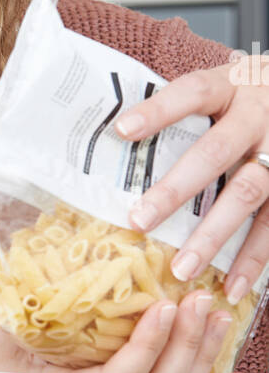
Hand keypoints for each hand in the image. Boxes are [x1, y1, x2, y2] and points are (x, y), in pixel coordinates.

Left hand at [114, 59, 268, 305]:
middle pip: (216, 152)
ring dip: (213, 235)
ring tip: (182, 269)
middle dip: (176, 189)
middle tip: (140, 220)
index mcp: (232, 86)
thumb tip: (118, 138)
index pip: (193, 92)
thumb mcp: (224, 85)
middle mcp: (259, 116)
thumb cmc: (247, 97)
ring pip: (248, 194)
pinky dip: (254, 258)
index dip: (159, 109)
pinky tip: (233, 287)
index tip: (122, 130)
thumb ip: (185, 109)